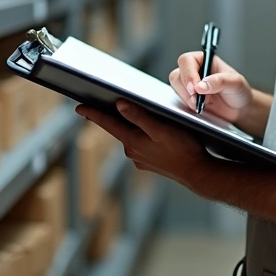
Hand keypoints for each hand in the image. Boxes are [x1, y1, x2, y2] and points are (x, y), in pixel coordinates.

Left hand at [76, 101, 211, 187]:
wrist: (197, 172)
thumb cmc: (183, 148)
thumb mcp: (161, 128)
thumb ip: (139, 117)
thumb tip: (119, 105)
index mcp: (132, 141)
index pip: (108, 124)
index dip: (93, 114)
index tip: (78, 107)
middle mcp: (132, 152)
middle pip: (118, 129)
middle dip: (111, 117)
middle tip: (102, 102)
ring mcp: (140, 159)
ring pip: (130, 136)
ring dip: (130, 126)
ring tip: (131, 112)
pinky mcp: (149, 162)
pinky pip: (140, 144)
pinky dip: (141, 135)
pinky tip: (150, 130)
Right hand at [169, 51, 251, 122]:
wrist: (240, 109)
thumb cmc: (239, 91)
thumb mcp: (235, 82)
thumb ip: (220, 81)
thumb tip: (200, 85)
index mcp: (204, 60)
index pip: (187, 61)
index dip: (188, 73)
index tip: (195, 87)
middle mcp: (194, 71)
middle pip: (177, 75)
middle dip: (187, 89)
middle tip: (200, 98)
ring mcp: (189, 86)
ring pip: (177, 89)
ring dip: (189, 98)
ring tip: (206, 102)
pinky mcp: (188, 99)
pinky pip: (180, 101)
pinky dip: (189, 106)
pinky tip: (203, 107)